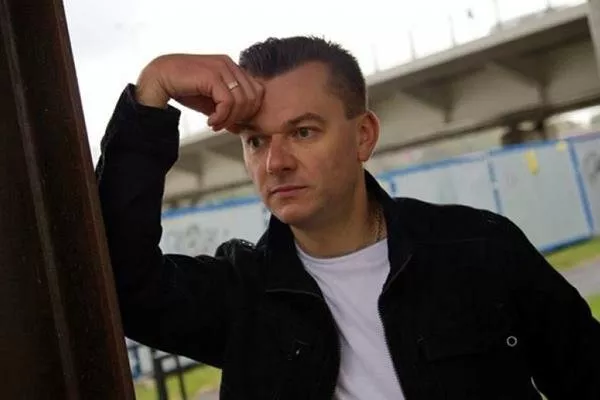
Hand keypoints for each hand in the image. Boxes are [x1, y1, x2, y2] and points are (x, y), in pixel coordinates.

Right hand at [135, 54, 263, 131]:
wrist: (158, 79)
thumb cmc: (184, 88)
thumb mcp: (211, 101)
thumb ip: (227, 110)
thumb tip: (240, 127)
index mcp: (232, 67)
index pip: (257, 91)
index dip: (249, 111)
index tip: (232, 121)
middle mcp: (229, 64)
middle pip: (253, 97)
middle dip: (240, 117)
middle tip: (223, 125)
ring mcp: (222, 68)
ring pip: (242, 101)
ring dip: (229, 118)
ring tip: (215, 124)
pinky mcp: (212, 75)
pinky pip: (228, 102)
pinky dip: (221, 117)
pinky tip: (210, 121)